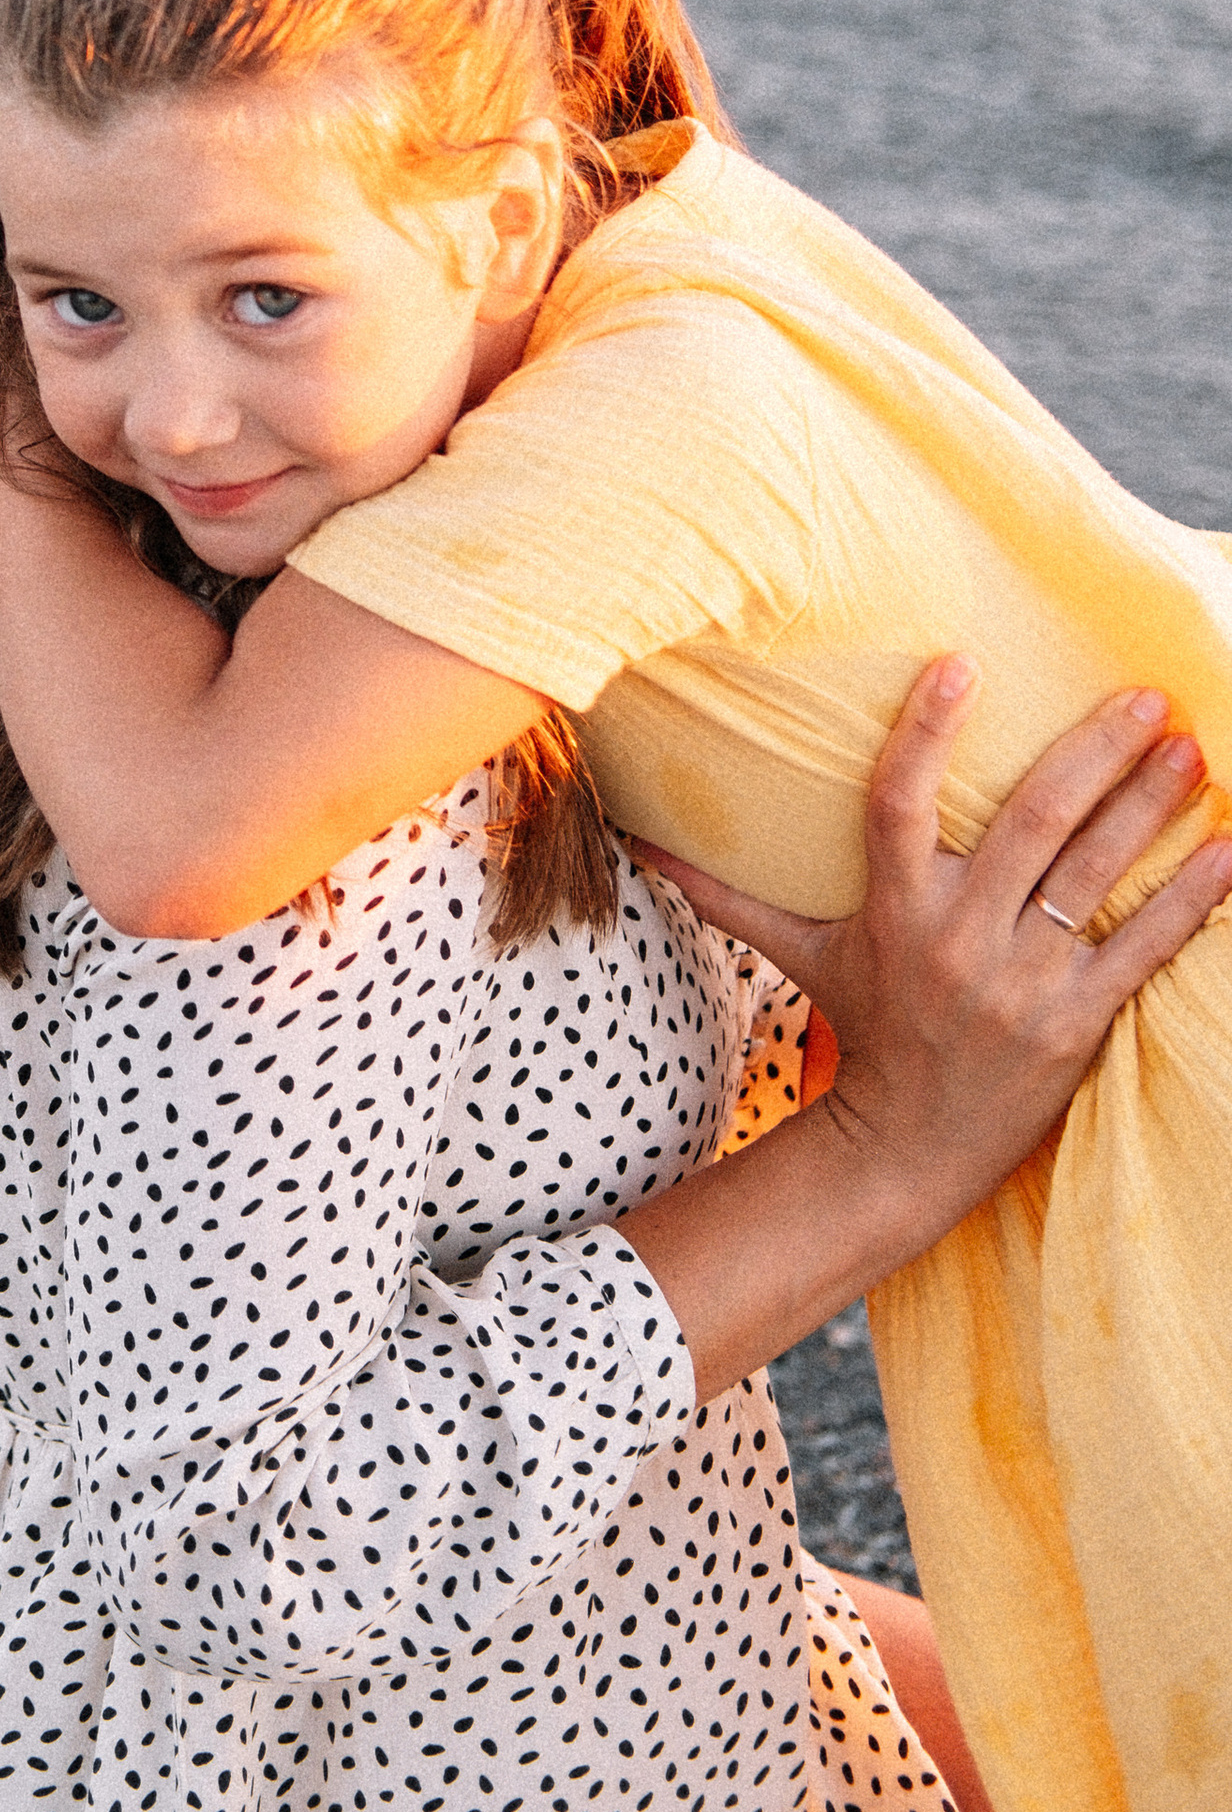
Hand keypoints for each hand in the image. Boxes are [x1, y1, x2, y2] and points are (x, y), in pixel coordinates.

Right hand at [638, 660, 1231, 1245]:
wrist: (911, 1147)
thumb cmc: (862, 1027)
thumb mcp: (800, 956)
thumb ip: (725, 892)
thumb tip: (638, 839)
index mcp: (893, 910)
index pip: (899, 804)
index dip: (925, 734)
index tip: (961, 665)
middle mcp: (957, 940)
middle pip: (1027, 829)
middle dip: (1090, 756)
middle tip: (1141, 697)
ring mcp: (1023, 985)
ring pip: (1092, 879)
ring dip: (1146, 809)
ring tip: (1188, 749)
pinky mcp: (1079, 1022)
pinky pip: (1141, 950)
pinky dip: (1189, 900)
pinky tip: (1227, 849)